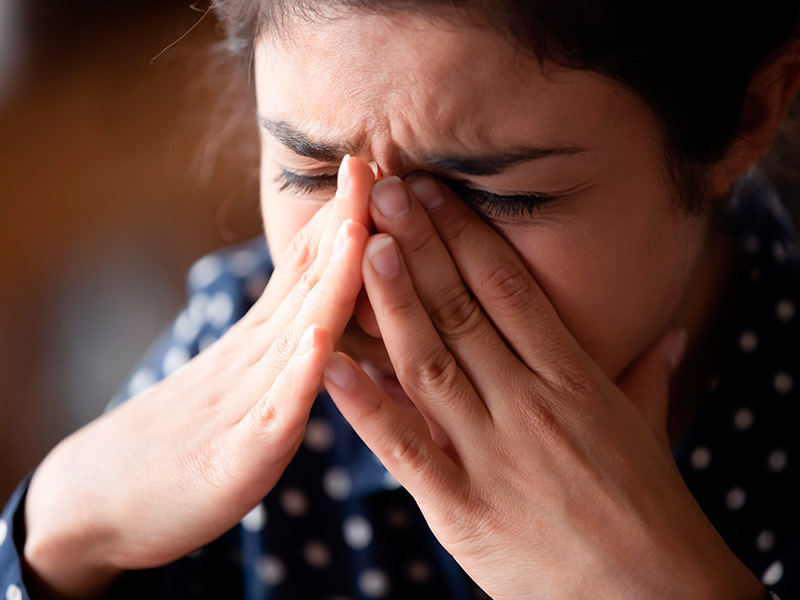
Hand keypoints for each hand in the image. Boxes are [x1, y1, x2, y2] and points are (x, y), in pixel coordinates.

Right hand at [23, 157, 373, 598]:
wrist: (106, 498)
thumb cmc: (189, 438)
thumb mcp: (244, 378)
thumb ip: (286, 339)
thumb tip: (328, 302)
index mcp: (265, 343)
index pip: (307, 270)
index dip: (345, 219)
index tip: (380, 168)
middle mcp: (256, 360)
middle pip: (306, 285)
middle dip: (345, 225)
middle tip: (373, 164)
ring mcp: (247, 404)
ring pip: (297, 334)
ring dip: (330, 282)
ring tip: (356, 230)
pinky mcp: (240, 457)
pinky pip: (275, 412)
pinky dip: (299, 375)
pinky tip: (317, 341)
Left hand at [323, 175, 764, 599]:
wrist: (654, 598)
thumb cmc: (649, 510)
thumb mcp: (649, 430)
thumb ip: (647, 374)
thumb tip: (675, 334)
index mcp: (573, 379)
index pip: (510, 291)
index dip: (467, 237)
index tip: (435, 193)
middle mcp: (530, 405)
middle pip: (464, 310)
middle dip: (421, 246)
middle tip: (386, 191)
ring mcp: (493, 455)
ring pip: (432, 363)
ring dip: (394, 302)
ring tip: (363, 246)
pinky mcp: (462, 508)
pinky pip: (406, 447)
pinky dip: (365, 405)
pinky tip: (331, 363)